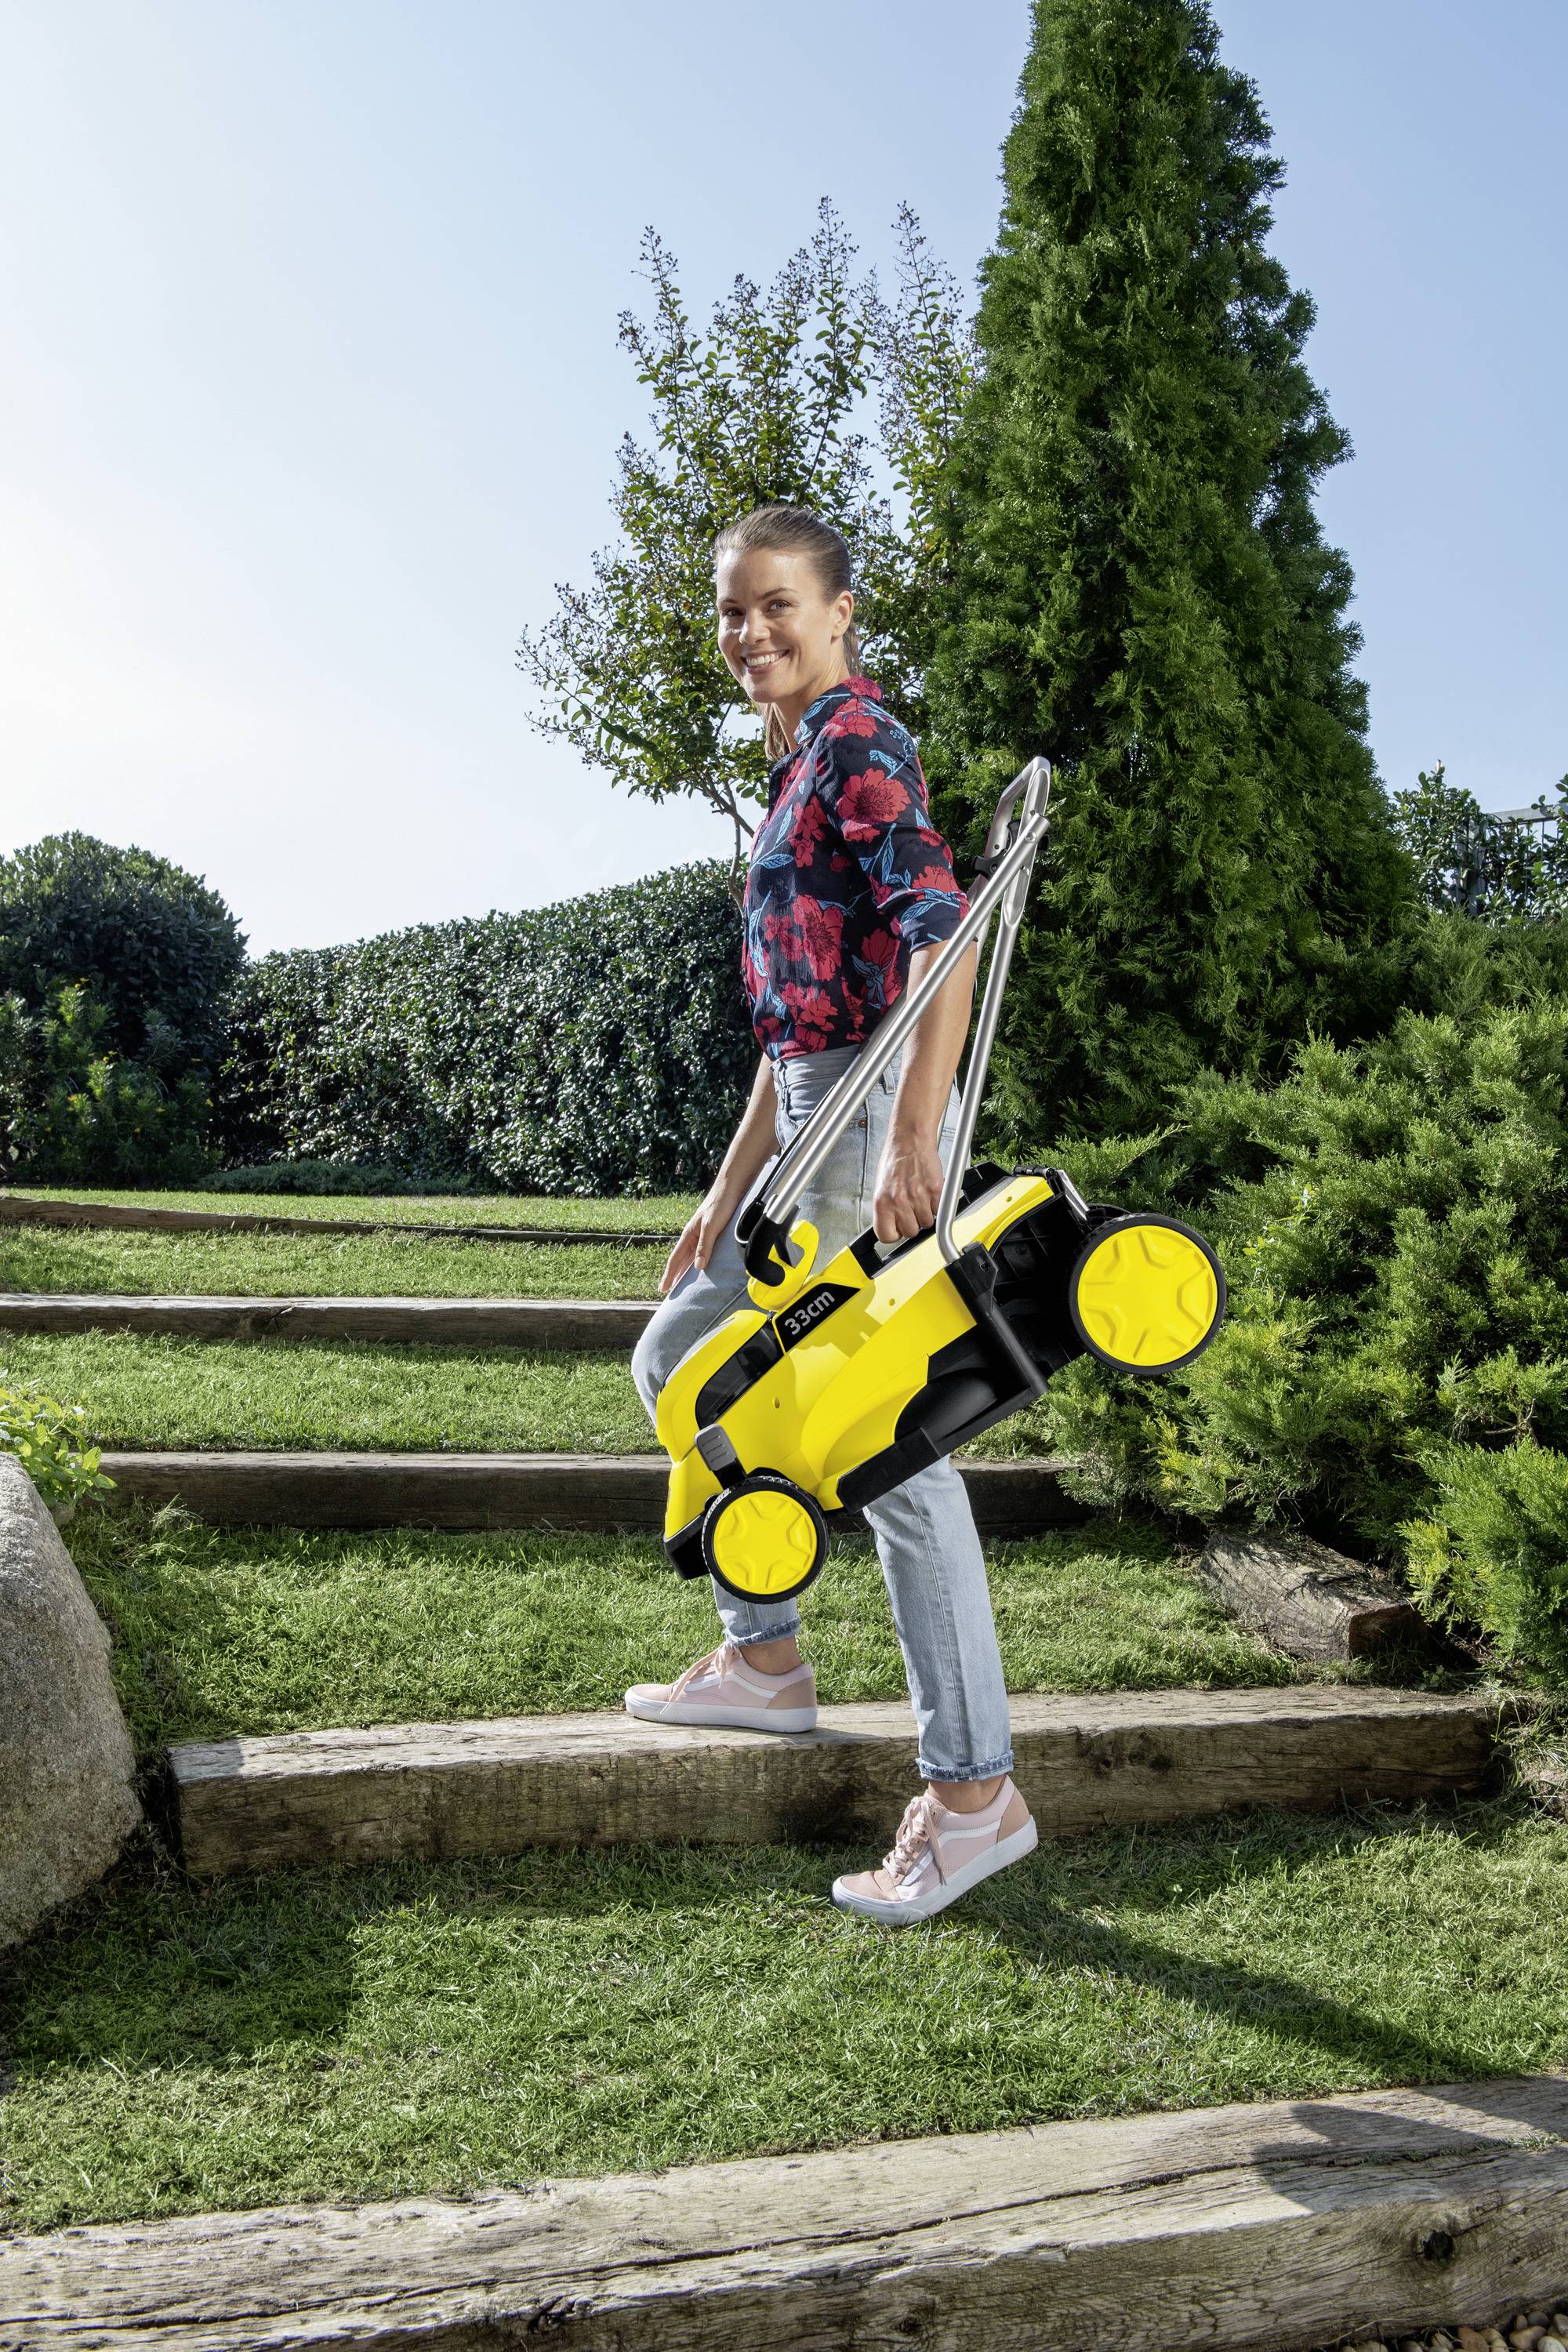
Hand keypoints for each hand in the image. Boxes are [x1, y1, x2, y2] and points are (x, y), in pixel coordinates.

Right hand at [659, 1181, 742, 1296]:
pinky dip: (697, 1262)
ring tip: (681, 1284)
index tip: (662, 1289)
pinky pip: (701, 1252)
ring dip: (685, 1271)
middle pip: (680, 1260)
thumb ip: (704, 1246)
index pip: (675, 1259)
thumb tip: (698, 1267)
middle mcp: (693, 1236)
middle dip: (674, 1276)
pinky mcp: (712, 1233)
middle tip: (668, 1292)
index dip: (669, 1275)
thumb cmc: (720, 1204)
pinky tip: (700, 1268)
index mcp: (689, 1235)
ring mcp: (702, 1235)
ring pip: (690, 1257)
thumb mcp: (711, 1226)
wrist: (731, 1187)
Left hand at [871, 1126, 943, 1244]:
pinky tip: (929, 1194)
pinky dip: (936, 1206)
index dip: (894, 1233)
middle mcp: (898, 1201)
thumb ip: (886, 1209)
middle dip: (913, 1223)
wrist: (910, 1140)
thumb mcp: (881, 1187)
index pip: (886, 1235)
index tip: (898, 1228)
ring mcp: (918, 1196)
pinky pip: (939, 1211)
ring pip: (926, 1223)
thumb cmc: (895, 1160)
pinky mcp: (934, 1190)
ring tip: (920, 1199)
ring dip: (926, 1214)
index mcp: (881, 1202)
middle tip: (912, 1209)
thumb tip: (891, 1225)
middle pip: (910, 1232)